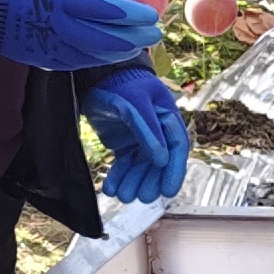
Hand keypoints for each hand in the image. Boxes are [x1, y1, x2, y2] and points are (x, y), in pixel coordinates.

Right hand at [0, 0, 162, 70]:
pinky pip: (75, 62)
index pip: (105, 9)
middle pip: (105, 38)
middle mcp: (55, 24)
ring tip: (138, 45)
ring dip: (119, 52)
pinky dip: (96, 59)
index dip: (133, 14)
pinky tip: (108, 53)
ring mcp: (47, 44)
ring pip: (93, 55)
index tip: (152, 12)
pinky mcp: (39, 56)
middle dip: (135, 38)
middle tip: (154, 32)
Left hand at [85, 64, 190, 204]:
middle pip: (159, 163)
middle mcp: (158, 131)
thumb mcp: (134, 105)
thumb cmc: (121, 84)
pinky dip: (119, 177)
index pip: (177, 148)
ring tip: (122, 195)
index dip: (174, 171)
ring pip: (141, 167)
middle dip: (150, 181)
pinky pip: (125, 165)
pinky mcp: (124, 144)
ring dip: (133, 182)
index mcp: (168, 119)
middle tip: (140, 197)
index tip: (168, 192)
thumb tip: (162, 160)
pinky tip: (111, 188)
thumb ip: (147, 131)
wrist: (96, 76)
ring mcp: (141, 139)